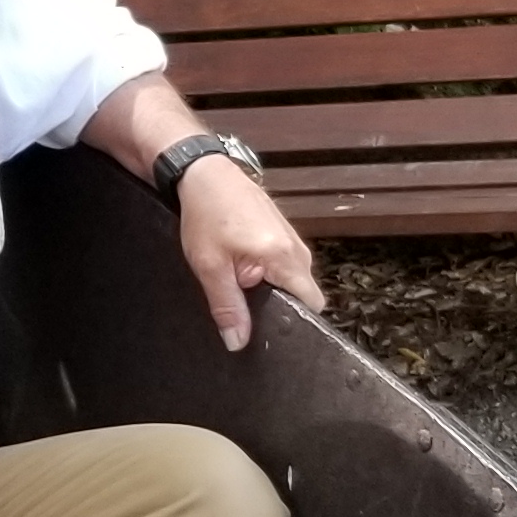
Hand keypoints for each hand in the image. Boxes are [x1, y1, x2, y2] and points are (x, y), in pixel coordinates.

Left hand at [177, 160, 323, 352]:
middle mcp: (296, 248)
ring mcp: (292, 239)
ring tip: (240, 279)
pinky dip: (268, 272)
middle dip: (278, 304)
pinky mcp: (284, 233)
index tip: (272, 328)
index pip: (312, 303)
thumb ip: (227, 306)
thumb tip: (237, 342)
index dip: (296, 322)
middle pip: (302, 293)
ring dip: (270, 286)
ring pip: (293, 279)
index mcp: (284, 257)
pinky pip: (285, 264)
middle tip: (246, 302)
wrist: (204, 174)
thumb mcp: (210, 267)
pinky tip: (243, 266)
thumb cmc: (206, 213)